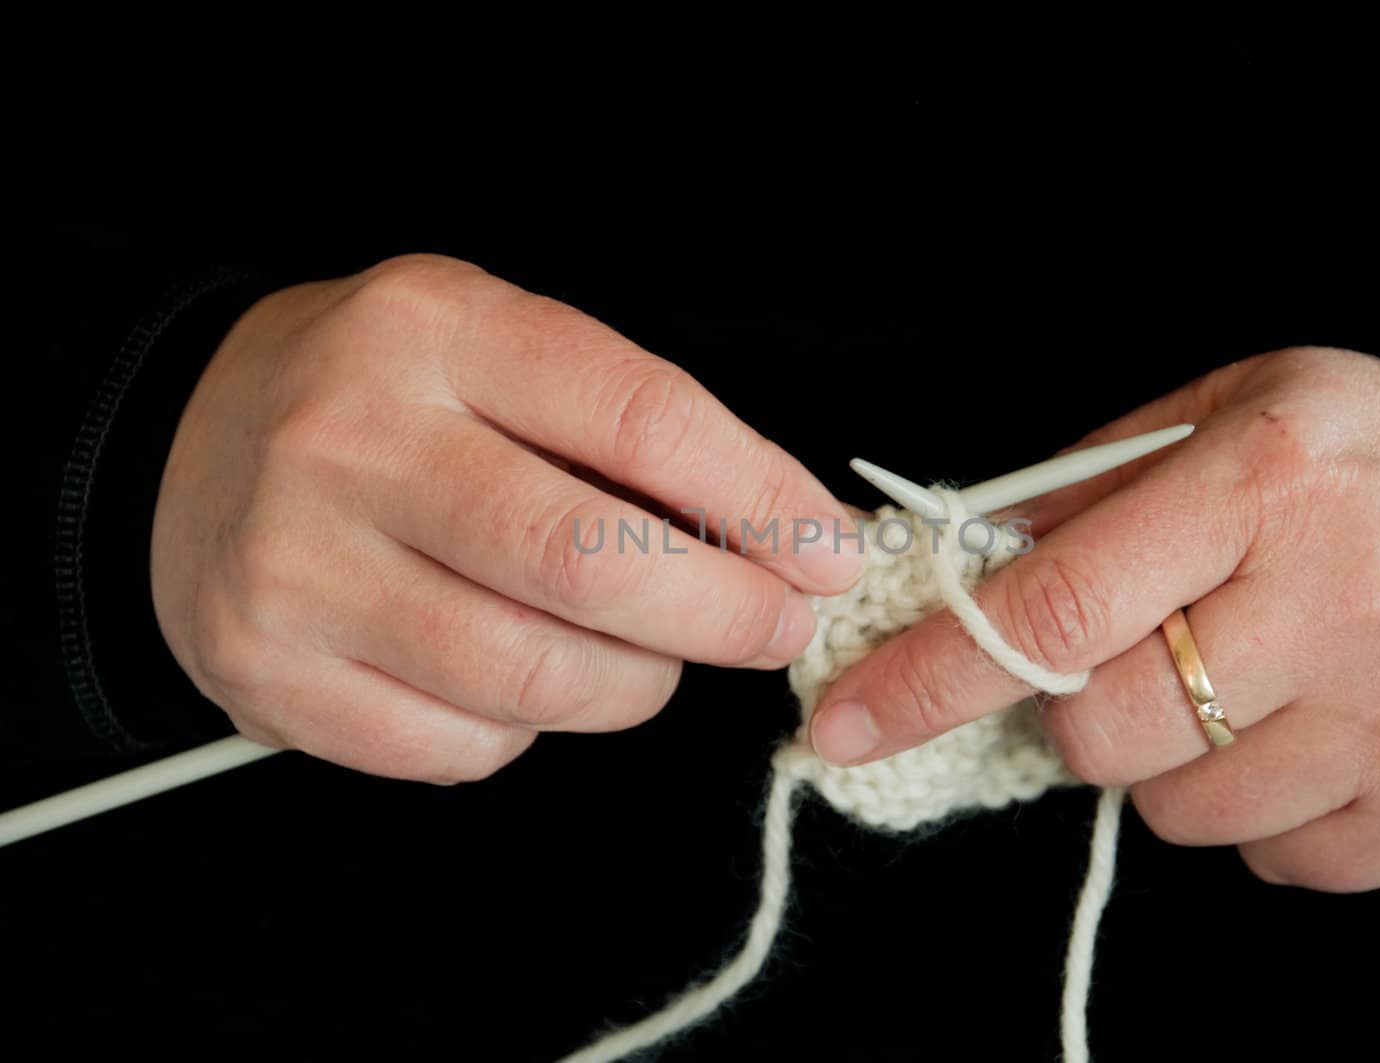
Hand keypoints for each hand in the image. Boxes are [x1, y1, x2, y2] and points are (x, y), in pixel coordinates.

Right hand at [152, 254, 859, 781]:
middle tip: (777, 624)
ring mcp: (299, 566)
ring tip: (648, 654)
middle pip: (588, 564)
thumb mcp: (496, 348)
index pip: (638, 418)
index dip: (760, 498)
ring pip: (535, 677)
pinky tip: (520, 677)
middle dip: (725, 613)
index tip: (828, 549)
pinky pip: (463, 744)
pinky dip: (528, 729)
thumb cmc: (391, 399)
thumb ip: (626, 426)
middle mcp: (353, 442)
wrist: (190, 445)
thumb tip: (785, 534)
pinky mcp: (270, 674)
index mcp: (434, 331)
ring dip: (636, 683)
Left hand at [808, 347, 1379, 889]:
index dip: (930, 676)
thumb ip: (1075, 495)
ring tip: (1263, 677)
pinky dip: (1272, 812)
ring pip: (1184, 815)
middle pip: (1104, 735)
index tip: (845, 718)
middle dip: (1086, 709)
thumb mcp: (1214, 417)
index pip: (1052, 612)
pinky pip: (1280, 864)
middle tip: (1155, 647)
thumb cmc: (1351, 458)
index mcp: (1267, 481)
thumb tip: (946, 572)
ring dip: (1184, 762)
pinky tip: (1326, 726)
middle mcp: (1348, 602)